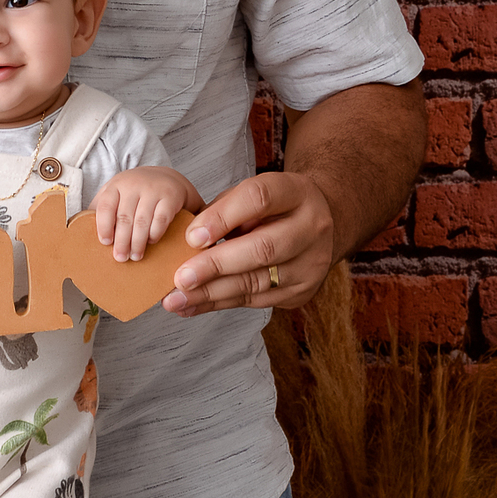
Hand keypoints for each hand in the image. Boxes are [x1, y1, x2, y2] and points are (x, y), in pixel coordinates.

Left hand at [93, 166, 200, 262]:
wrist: (166, 177)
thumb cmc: (135, 191)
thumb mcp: (116, 192)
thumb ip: (101, 208)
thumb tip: (80, 229)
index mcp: (116, 185)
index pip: (105, 206)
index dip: (104, 226)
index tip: (105, 243)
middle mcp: (134, 185)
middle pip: (124, 218)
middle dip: (122, 241)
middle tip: (120, 258)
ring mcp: (153, 190)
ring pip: (142, 221)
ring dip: (137, 242)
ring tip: (135, 256)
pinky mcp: (170, 197)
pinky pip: (161, 220)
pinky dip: (155, 234)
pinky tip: (151, 241)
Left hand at [163, 171, 335, 316]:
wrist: (319, 224)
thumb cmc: (274, 207)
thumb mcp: (252, 194)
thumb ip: (224, 210)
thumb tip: (189, 240)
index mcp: (296, 192)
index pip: (259, 199)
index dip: (223, 217)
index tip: (191, 236)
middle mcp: (311, 227)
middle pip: (262, 249)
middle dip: (216, 265)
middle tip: (181, 277)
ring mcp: (310, 263)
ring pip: (257, 282)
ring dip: (212, 293)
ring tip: (177, 298)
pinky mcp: (302, 291)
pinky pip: (256, 300)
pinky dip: (220, 303)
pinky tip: (193, 305)